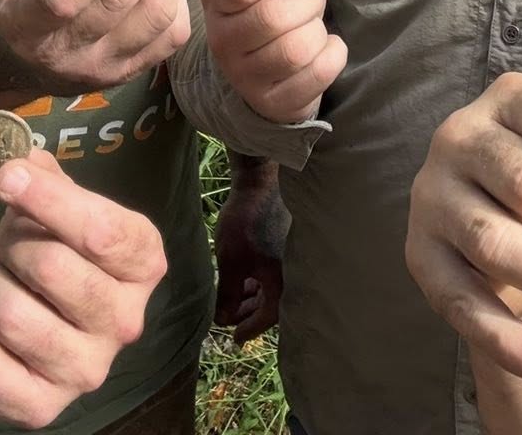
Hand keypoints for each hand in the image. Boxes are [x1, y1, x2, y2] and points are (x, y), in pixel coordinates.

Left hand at [0, 149, 166, 426]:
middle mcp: (128, 321)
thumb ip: (42, 180)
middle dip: (12, 248)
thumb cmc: (35, 256)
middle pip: (52, 267)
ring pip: (11, 314)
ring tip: (0, 290)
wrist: (2, 325)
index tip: (7, 176)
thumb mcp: (46, 210)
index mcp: (143, 264)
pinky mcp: (44, 407)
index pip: (103, 231)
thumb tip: (23, 160)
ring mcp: (89, 371)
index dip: (50, 200)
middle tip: (9, 252)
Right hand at [201, 0, 345, 123]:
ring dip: (318, 31)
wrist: (256, 67)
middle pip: (273, 16)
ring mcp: (244, 77)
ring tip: (313, 26)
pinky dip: (333, 54)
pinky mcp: (272, 102)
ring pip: (295, 49)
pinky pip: (317, 73)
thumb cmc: (265, 8)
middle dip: (311, 1)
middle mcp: (222, 40)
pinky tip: (324, 47)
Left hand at [212, 163, 288, 342]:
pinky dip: (264, 281)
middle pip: (275, 306)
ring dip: (257, 297)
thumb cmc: (245, 223)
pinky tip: (250, 278)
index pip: (268, 318)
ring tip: (236, 297)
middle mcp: (297, 274)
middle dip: (251, 313)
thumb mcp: (230, 263)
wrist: (262, 183)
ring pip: (277, 289)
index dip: (248, 329)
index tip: (234, 338)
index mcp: (285, 282)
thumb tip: (224, 321)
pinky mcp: (292, 248)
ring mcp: (296, 260)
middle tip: (230, 317)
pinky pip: (280, 274)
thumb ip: (229, 295)